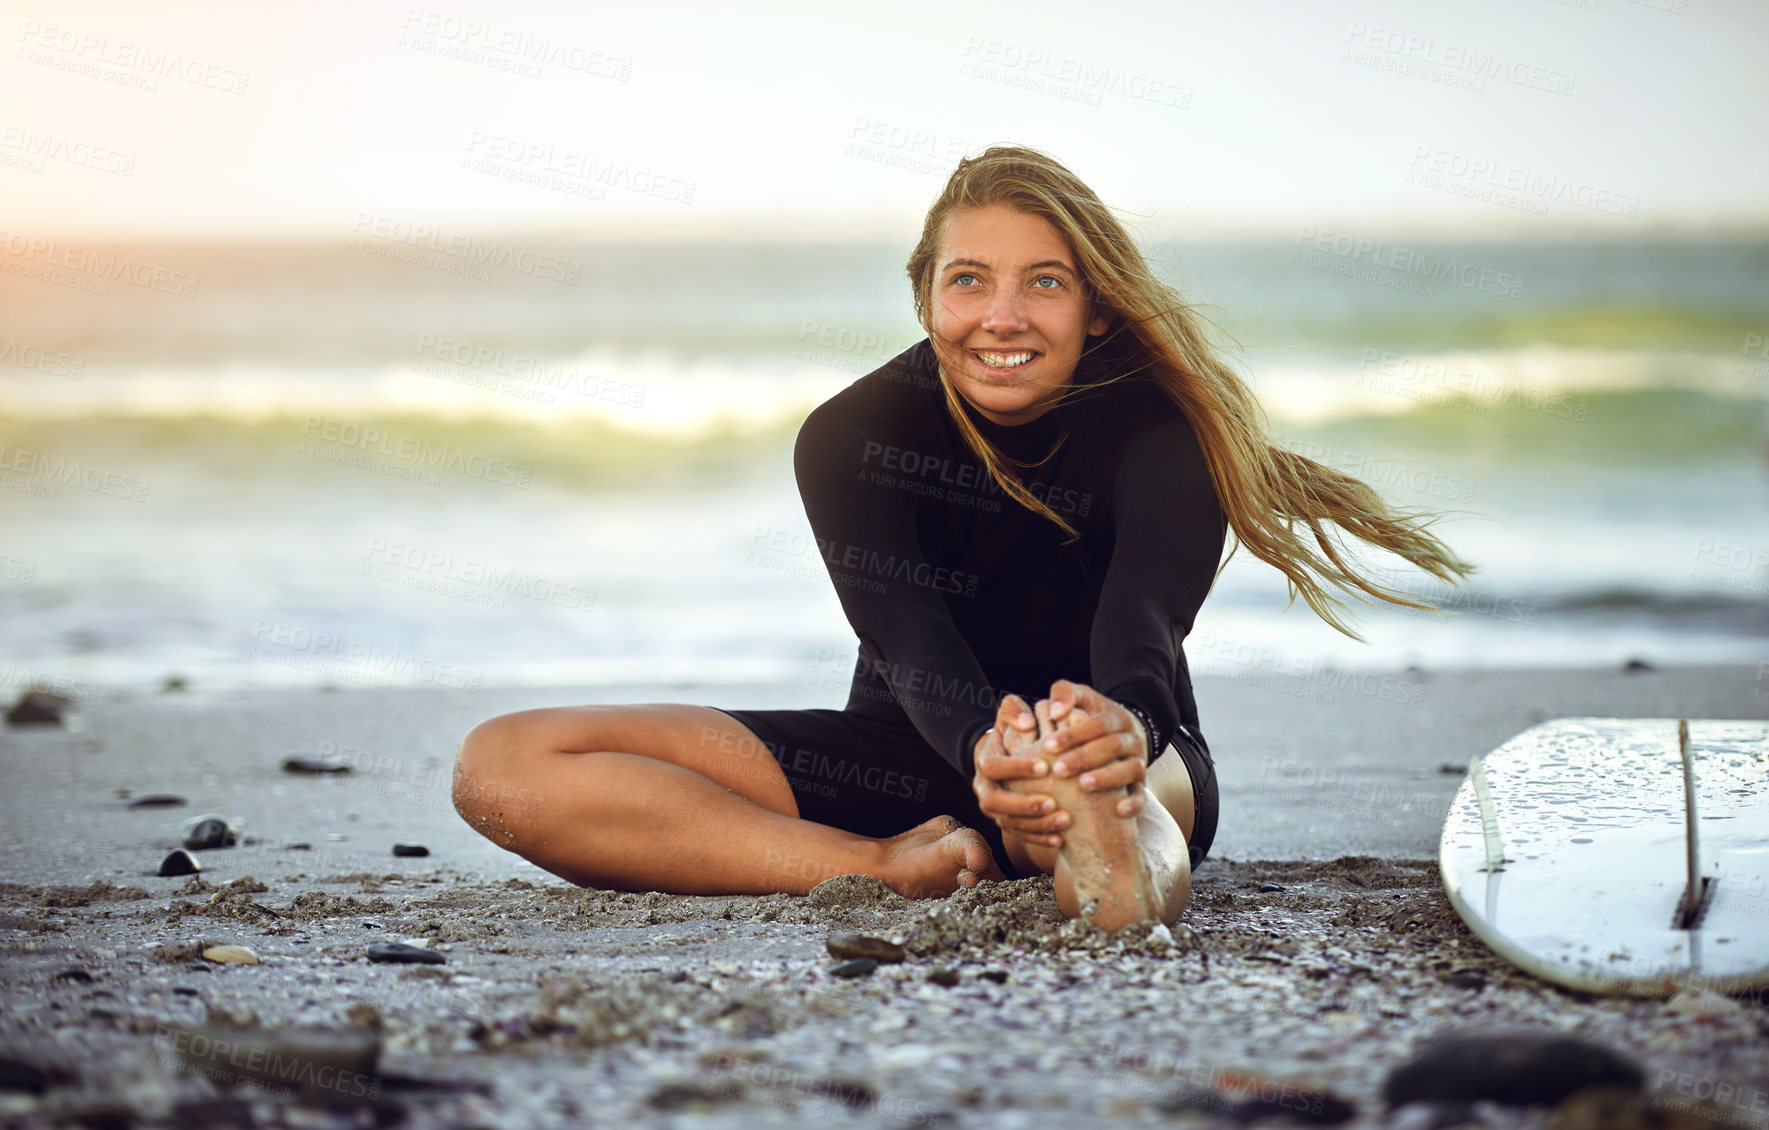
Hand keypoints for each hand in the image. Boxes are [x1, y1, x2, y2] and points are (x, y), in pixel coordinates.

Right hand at [971, 693, 1067, 849]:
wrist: (1006, 754)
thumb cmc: (1015, 731)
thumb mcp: (1012, 715)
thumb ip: (1015, 710)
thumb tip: (1027, 722)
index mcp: (985, 761)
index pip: (993, 767)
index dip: (1017, 768)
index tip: (1045, 766)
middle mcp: (984, 788)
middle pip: (994, 802)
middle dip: (1024, 804)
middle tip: (1053, 802)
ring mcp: (994, 809)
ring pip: (1009, 822)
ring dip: (1036, 824)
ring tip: (1065, 820)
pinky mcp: (1007, 823)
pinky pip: (1020, 836)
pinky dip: (1039, 838)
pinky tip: (1061, 839)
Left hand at [1039, 679, 1148, 819]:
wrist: (1124, 734)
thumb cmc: (1091, 717)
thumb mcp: (1081, 698)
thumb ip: (1065, 693)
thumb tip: (1054, 710)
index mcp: (1116, 718)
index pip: (1096, 724)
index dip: (1072, 734)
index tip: (1047, 745)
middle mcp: (1131, 739)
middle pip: (1112, 746)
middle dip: (1084, 757)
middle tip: (1059, 769)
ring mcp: (1138, 762)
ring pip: (1130, 769)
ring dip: (1107, 777)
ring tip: (1083, 785)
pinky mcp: (1141, 784)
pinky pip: (1143, 793)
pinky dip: (1134, 802)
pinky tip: (1118, 811)